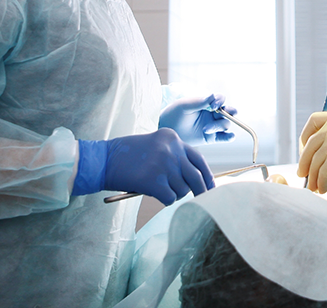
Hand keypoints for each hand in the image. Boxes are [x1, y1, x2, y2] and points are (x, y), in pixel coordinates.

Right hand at [72, 128, 214, 204]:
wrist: (103, 160)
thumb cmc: (127, 156)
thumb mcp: (155, 146)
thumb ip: (175, 156)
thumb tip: (195, 180)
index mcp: (173, 138)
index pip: (199, 158)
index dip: (207, 175)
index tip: (212, 186)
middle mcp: (172, 149)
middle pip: (196, 176)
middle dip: (201, 191)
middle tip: (202, 200)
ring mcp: (164, 164)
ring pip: (183, 190)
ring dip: (174, 194)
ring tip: (159, 188)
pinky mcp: (155, 181)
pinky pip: (170, 198)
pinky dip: (164, 200)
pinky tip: (153, 193)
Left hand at [159, 94, 237, 145]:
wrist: (167, 131)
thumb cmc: (174, 114)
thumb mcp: (184, 106)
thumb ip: (198, 102)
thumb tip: (212, 96)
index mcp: (207, 103)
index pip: (220, 99)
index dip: (220, 101)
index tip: (213, 106)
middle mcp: (212, 114)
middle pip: (229, 111)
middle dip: (230, 111)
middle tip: (224, 113)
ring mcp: (213, 126)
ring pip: (225, 124)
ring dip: (218, 126)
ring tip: (205, 129)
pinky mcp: (212, 137)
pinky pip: (224, 137)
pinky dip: (229, 137)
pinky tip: (229, 137)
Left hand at [297, 112, 326, 193]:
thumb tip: (316, 156)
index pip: (314, 120)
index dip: (305, 136)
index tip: (305, 150)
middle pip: (311, 143)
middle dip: (304, 161)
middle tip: (303, 174)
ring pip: (316, 161)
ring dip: (313, 177)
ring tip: (315, 187)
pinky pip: (323, 173)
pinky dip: (321, 183)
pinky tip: (324, 189)